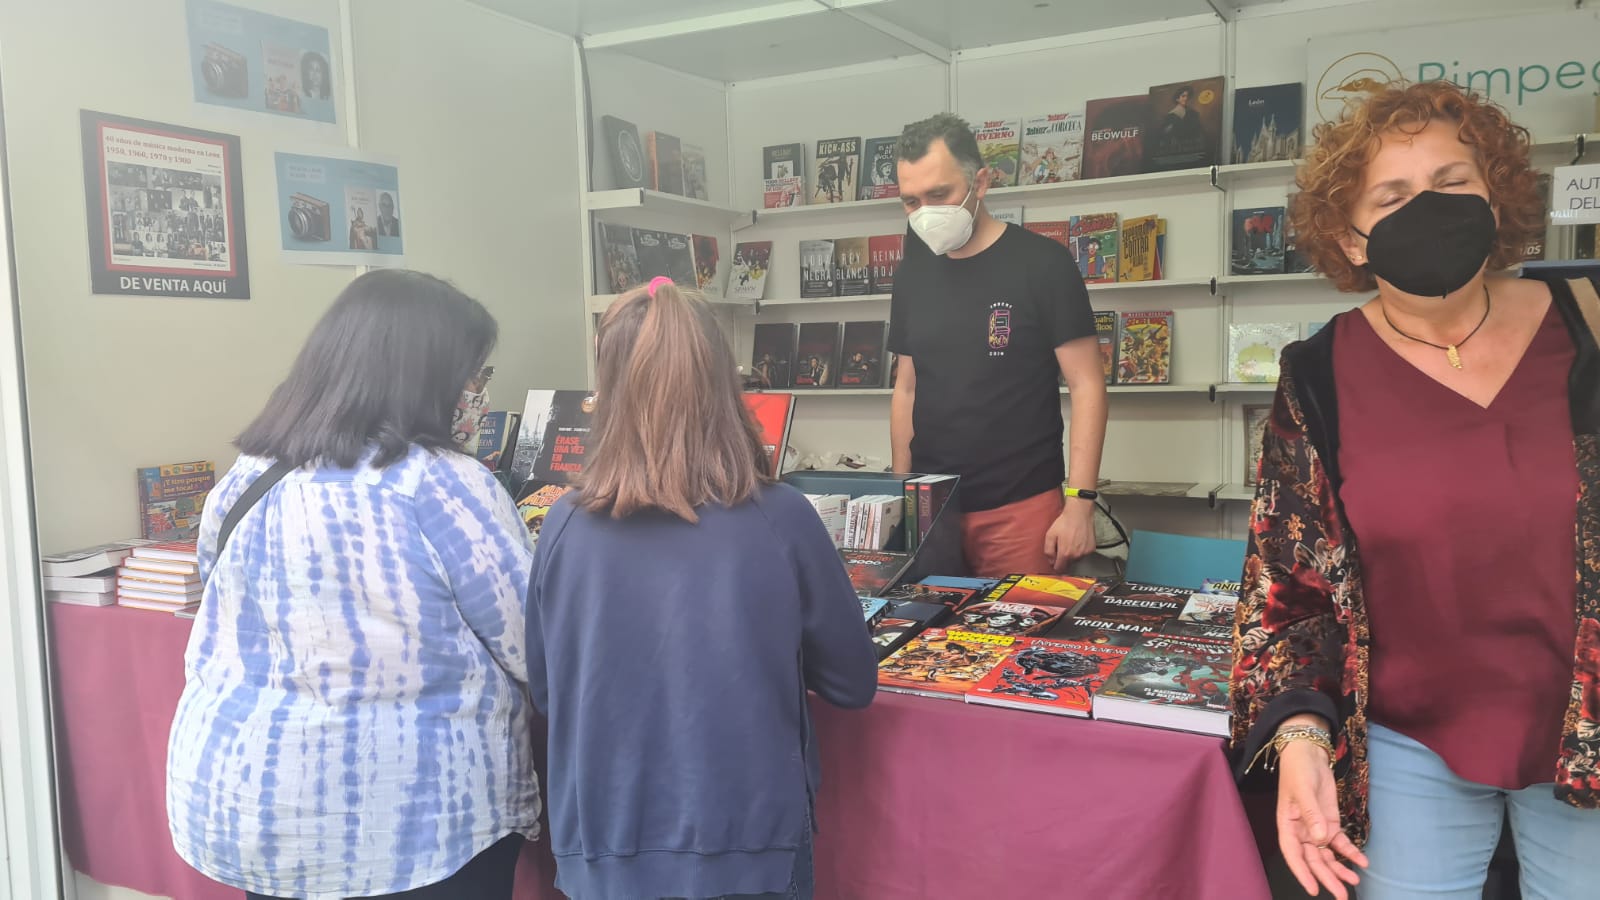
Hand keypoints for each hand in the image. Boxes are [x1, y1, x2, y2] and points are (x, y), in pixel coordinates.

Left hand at [1043, 503, 1094, 572]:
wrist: (1079, 514)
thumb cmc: (1065, 522)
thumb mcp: (1050, 535)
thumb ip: (1048, 551)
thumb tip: (1051, 560)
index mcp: (1065, 553)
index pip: (1060, 568)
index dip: (1055, 565)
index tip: (1055, 563)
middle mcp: (1076, 555)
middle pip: (1068, 564)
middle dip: (1064, 558)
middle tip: (1062, 546)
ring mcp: (1085, 552)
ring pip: (1076, 559)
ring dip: (1072, 554)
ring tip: (1070, 541)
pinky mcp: (1091, 548)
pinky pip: (1083, 554)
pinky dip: (1080, 550)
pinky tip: (1077, 541)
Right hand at [1276, 734, 1366, 898]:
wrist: (1309, 754)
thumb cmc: (1298, 770)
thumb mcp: (1303, 790)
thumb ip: (1312, 814)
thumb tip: (1320, 839)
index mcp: (1288, 825)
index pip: (1294, 854)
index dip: (1303, 873)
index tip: (1314, 889)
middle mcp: (1301, 831)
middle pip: (1313, 859)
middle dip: (1327, 877)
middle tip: (1341, 894)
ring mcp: (1317, 828)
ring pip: (1327, 855)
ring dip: (1340, 869)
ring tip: (1354, 882)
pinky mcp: (1330, 823)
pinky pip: (1340, 843)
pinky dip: (1351, 853)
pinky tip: (1362, 862)